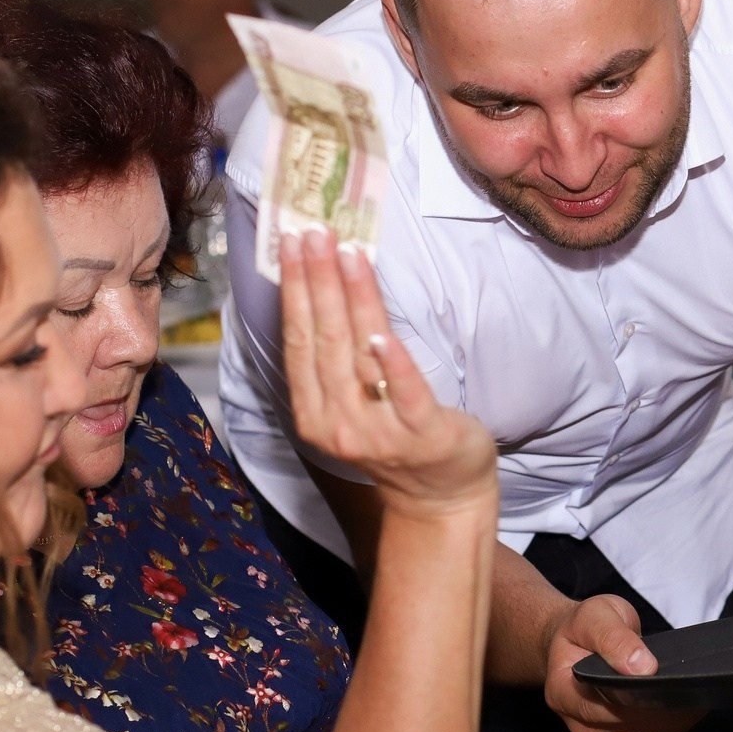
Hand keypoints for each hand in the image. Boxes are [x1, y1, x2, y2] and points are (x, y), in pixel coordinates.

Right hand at [278, 231, 496, 522]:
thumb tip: (326, 286)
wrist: (440, 499)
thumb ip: (338, 358)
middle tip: (313, 233)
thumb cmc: (396, 437)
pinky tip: (382, 334)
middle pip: (324, 340)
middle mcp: (338, 423)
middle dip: (317, 282)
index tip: (292, 244)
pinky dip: (392, 364)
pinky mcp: (423, 434)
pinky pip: (405, 393)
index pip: (299, 341)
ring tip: (347, 255)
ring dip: (352, 301)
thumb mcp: (353, 403)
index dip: (295, 291)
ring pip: (359, 356)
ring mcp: (379, 431)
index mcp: (315, 412)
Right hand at [542, 594, 704, 731]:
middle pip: (624, 725)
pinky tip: (689, 705)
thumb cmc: (582, 629)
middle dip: (657, 707)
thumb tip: (643, 667)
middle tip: (688, 685)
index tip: (662, 679)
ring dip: (670, 720)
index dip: (632, 696)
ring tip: (693, 693)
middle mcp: (578, 722)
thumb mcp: (594, 617)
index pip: (599, 706)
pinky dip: (673, 724)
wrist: (576, 642)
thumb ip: (614, 638)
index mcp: (562, 693)